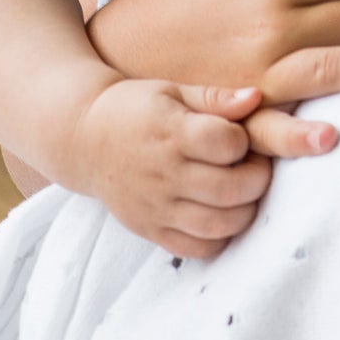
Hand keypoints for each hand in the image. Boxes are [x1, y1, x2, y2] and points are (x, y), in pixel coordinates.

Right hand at [66, 78, 275, 257]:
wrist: (82, 138)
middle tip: (254, 167)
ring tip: (241, 192)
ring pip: (218, 224)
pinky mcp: (150, 229)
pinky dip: (219, 238)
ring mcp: (155, 206)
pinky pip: (197, 248)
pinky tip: (220, 214)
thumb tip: (256, 98)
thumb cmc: (135, 109)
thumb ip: (216, 97)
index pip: (227, 143)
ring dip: (245, 211)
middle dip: (257, 178)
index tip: (239, 137)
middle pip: (230, 189)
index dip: (244, 140)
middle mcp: (163, 173)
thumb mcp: (172, 91)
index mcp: (171, 132)